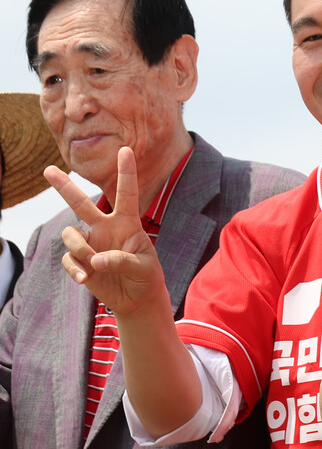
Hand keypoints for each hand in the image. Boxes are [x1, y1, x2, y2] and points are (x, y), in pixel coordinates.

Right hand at [45, 148, 168, 318]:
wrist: (137, 298)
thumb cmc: (146, 277)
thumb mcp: (144, 267)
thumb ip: (123, 260)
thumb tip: (96, 260)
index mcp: (127, 223)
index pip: (126, 194)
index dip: (126, 172)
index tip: (126, 149)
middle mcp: (106, 228)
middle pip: (82, 203)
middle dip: (65, 187)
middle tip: (48, 170)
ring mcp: (91, 244)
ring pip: (71, 234)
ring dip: (79, 248)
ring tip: (93, 265)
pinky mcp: (80, 261)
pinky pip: (68, 259)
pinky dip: (75, 268)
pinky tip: (85, 279)